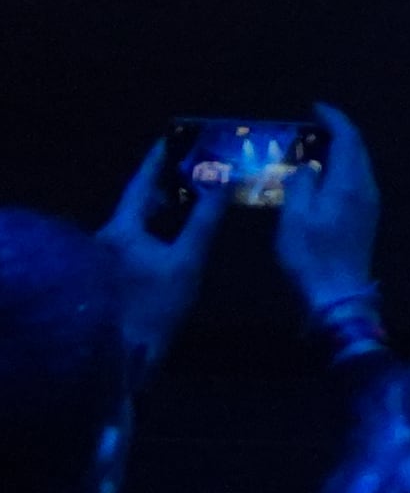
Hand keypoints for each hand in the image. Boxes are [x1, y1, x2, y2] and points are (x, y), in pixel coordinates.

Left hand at [99, 145, 221, 370]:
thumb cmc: (156, 306)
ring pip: (139, 222)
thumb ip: (204, 219)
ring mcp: (107, 257)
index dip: (158, 158)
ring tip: (197, 194)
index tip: (175, 136)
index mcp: (120, 229)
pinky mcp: (112, 274)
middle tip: (198, 166)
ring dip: (166, 208)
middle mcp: (107, 237)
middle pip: (139, 202)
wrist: (125, 356)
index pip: (140, 183)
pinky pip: (138, 239)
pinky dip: (160, 229)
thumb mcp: (188, 260)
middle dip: (168, 184)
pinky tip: (181, 230)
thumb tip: (219, 178)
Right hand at [275, 105, 378, 316]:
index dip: (335, 118)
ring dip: (339, 151)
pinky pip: (356, 180)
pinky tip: (321, 175)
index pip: (349, 138)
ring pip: (358, 165)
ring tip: (312, 146)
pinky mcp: (366, 217)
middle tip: (311, 125)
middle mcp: (366, 188)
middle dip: (338, 132)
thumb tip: (310, 165)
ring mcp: (370, 203)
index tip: (316, 107)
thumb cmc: (311, 254)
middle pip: (357, 149)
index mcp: (349, 183)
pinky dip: (340, 168)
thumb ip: (302, 183)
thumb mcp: (295, 217)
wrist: (338, 292)